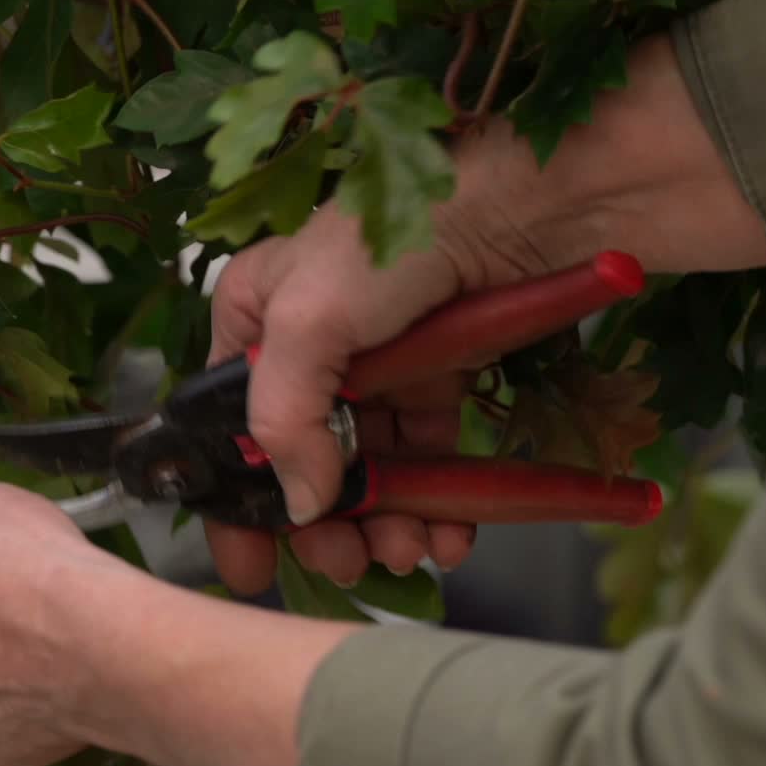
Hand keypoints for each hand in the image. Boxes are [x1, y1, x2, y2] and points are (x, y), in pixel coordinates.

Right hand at [206, 202, 496, 591]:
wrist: (541, 198)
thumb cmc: (404, 233)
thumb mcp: (309, 321)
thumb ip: (284, 421)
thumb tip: (301, 506)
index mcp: (253, 317)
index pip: (225, 428)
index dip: (235, 502)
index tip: (252, 567)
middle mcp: (308, 345)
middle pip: (299, 460)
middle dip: (324, 523)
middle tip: (348, 563)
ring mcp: (378, 364)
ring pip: (367, 470)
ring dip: (384, 524)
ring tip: (407, 551)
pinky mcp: (442, 376)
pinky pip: (428, 458)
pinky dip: (437, 506)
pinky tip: (451, 535)